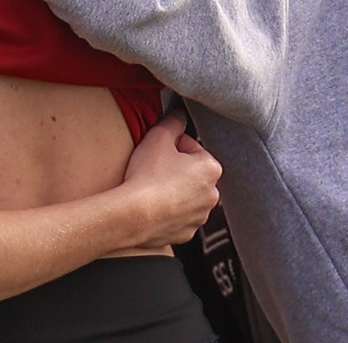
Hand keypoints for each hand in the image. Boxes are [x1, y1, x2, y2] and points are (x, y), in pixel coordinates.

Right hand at [120, 112, 221, 248]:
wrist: (135, 215)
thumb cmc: (148, 176)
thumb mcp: (158, 137)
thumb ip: (173, 122)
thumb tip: (179, 115)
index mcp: (210, 168)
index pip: (192, 148)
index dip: (171, 147)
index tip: (158, 152)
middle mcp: (212, 194)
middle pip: (191, 173)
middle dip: (175, 170)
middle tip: (153, 169)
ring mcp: (200, 216)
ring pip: (186, 196)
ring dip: (173, 191)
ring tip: (151, 189)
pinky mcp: (187, 232)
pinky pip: (178, 217)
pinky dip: (169, 211)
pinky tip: (153, 206)